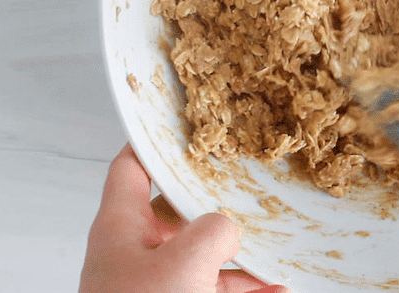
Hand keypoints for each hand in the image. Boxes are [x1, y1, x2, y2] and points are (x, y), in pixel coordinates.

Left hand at [80, 144, 289, 292]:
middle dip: (217, 202)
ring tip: (278, 247)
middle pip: (178, 210)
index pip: (131, 166)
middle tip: (249, 184)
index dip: (154, 139)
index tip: (186, 121)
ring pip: (201, 254)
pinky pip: (212, 289)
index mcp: (121, 227)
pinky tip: (277, 289)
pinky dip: (243, 287)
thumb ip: (214, 230)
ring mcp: (153, 284)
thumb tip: (228, 230)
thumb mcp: (185, 263)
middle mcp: (134, 251)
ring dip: (239, 253)